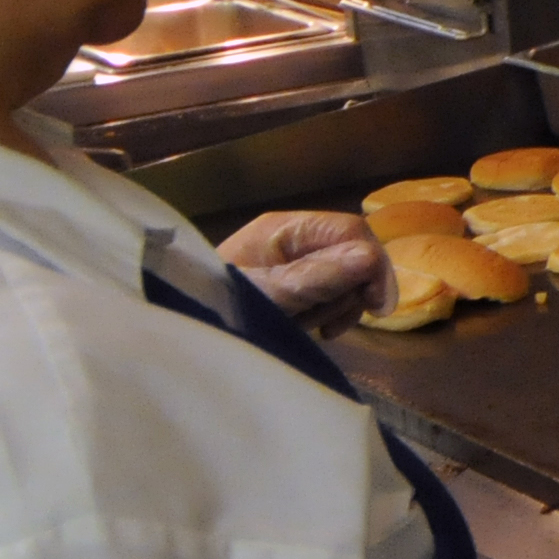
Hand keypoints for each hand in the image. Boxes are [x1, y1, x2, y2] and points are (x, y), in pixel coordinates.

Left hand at [217, 210, 386, 326]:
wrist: (180, 329)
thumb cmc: (214, 307)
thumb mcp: (265, 296)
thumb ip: (314, 277)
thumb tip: (370, 258)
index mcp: (285, 228)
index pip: (351, 230)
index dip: (373, 264)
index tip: (377, 307)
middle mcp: (293, 238)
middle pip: (353, 253)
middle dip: (352, 289)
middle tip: (333, 324)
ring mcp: (294, 262)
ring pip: (347, 276)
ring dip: (339, 304)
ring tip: (313, 327)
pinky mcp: (294, 285)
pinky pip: (332, 293)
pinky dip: (332, 312)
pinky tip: (316, 330)